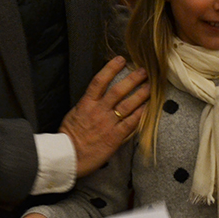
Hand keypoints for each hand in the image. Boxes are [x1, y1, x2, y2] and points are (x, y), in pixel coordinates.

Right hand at [59, 56, 148, 176]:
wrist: (68, 157)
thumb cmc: (69, 137)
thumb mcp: (74, 114)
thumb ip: (87, 105)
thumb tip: (97, 97)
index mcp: (86, 104)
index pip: (99, 81)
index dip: (111, 68)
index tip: (121, 60)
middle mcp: (98, 111)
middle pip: (118, 90)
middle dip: (132, 79)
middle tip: (144, 71)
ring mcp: (108, 124)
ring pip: (127, 105)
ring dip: (140, 94)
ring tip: (150, 86)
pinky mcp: (114, 137)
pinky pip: (130, 123)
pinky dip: (140, 114)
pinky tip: (147, 108)